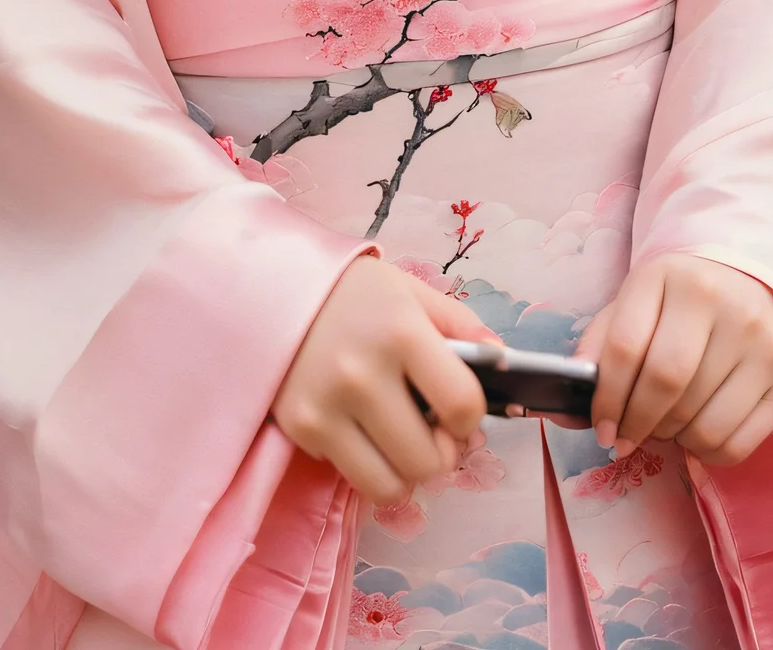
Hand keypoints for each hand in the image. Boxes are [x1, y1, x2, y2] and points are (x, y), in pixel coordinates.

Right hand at [271, 256, 493, 501]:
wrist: (268, 284)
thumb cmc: (351, 291)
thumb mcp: (410, 292)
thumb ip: (460, 325)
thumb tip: (503, 363)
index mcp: (401, 332)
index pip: (462, 405)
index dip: (470, 419)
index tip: (458, 412)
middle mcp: (364, 374)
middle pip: (429, 461)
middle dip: (441, 452)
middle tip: (431, 431)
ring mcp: (328, 407)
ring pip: (391, 487)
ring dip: (405, 471)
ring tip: (399, 440)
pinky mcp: (301, 429)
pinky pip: (353, 477)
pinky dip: (366, 463)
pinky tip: (360, 428)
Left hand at [577, 253, 772, 467]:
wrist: (747, 278)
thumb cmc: (677, 299)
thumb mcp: (634, 303)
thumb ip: (599, 348)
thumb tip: (565, 412)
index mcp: (669, 277)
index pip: (626, 348)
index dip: (606, 400)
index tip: (602, 429)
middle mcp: (721, 303)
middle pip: (666, 386)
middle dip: (638, 424)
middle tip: (629, 436)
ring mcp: (761, 341)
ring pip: (703, 422)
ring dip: (673, 439)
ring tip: (665, 426)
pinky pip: (738, 443)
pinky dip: (707, 453)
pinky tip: (695, 434)